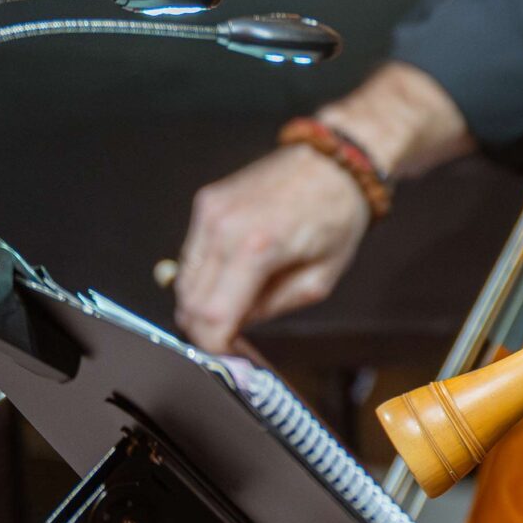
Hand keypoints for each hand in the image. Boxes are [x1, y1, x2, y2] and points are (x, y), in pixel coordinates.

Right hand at [174, 146, 371, 351]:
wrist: (336, 160)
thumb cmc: (339, 215)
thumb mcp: (320, 278)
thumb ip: (272, 308)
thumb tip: (236, 329)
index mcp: (257, 247)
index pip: (211, 317)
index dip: (216, 348)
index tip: (230, 362)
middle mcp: (223, 226)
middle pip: (189, 303)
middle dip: (208, 330)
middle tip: (234, 341)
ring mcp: (209, 211)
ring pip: (184, 281)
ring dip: (203, 303)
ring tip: (240, 305)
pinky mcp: (206, 203)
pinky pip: (191, 255)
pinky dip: (205, 276)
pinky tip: (235, 277)